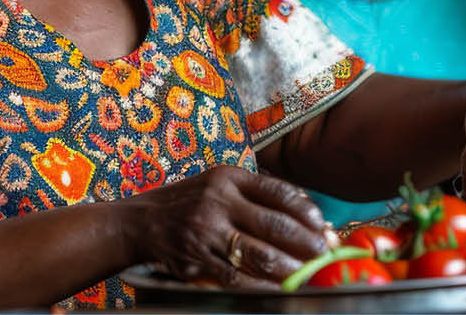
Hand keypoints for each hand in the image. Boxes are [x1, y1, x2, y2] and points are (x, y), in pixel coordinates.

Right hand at [131, 165, 328, 286]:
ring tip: (307, 273)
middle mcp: (219, 200)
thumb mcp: (219, 183)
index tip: (322, 224)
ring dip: (290, 267)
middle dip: (306, 241)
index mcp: (229, 177)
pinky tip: (279, 289)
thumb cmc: (191, 201)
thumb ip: (256, 194)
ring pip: (260, 253)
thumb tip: (306, 214)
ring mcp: (208, 231)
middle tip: (323, 252)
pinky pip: (238, 276)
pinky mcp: (199, 258)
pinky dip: (263, 286)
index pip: (278, 191)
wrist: (142, 221)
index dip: (306, 210)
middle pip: (275, 224)